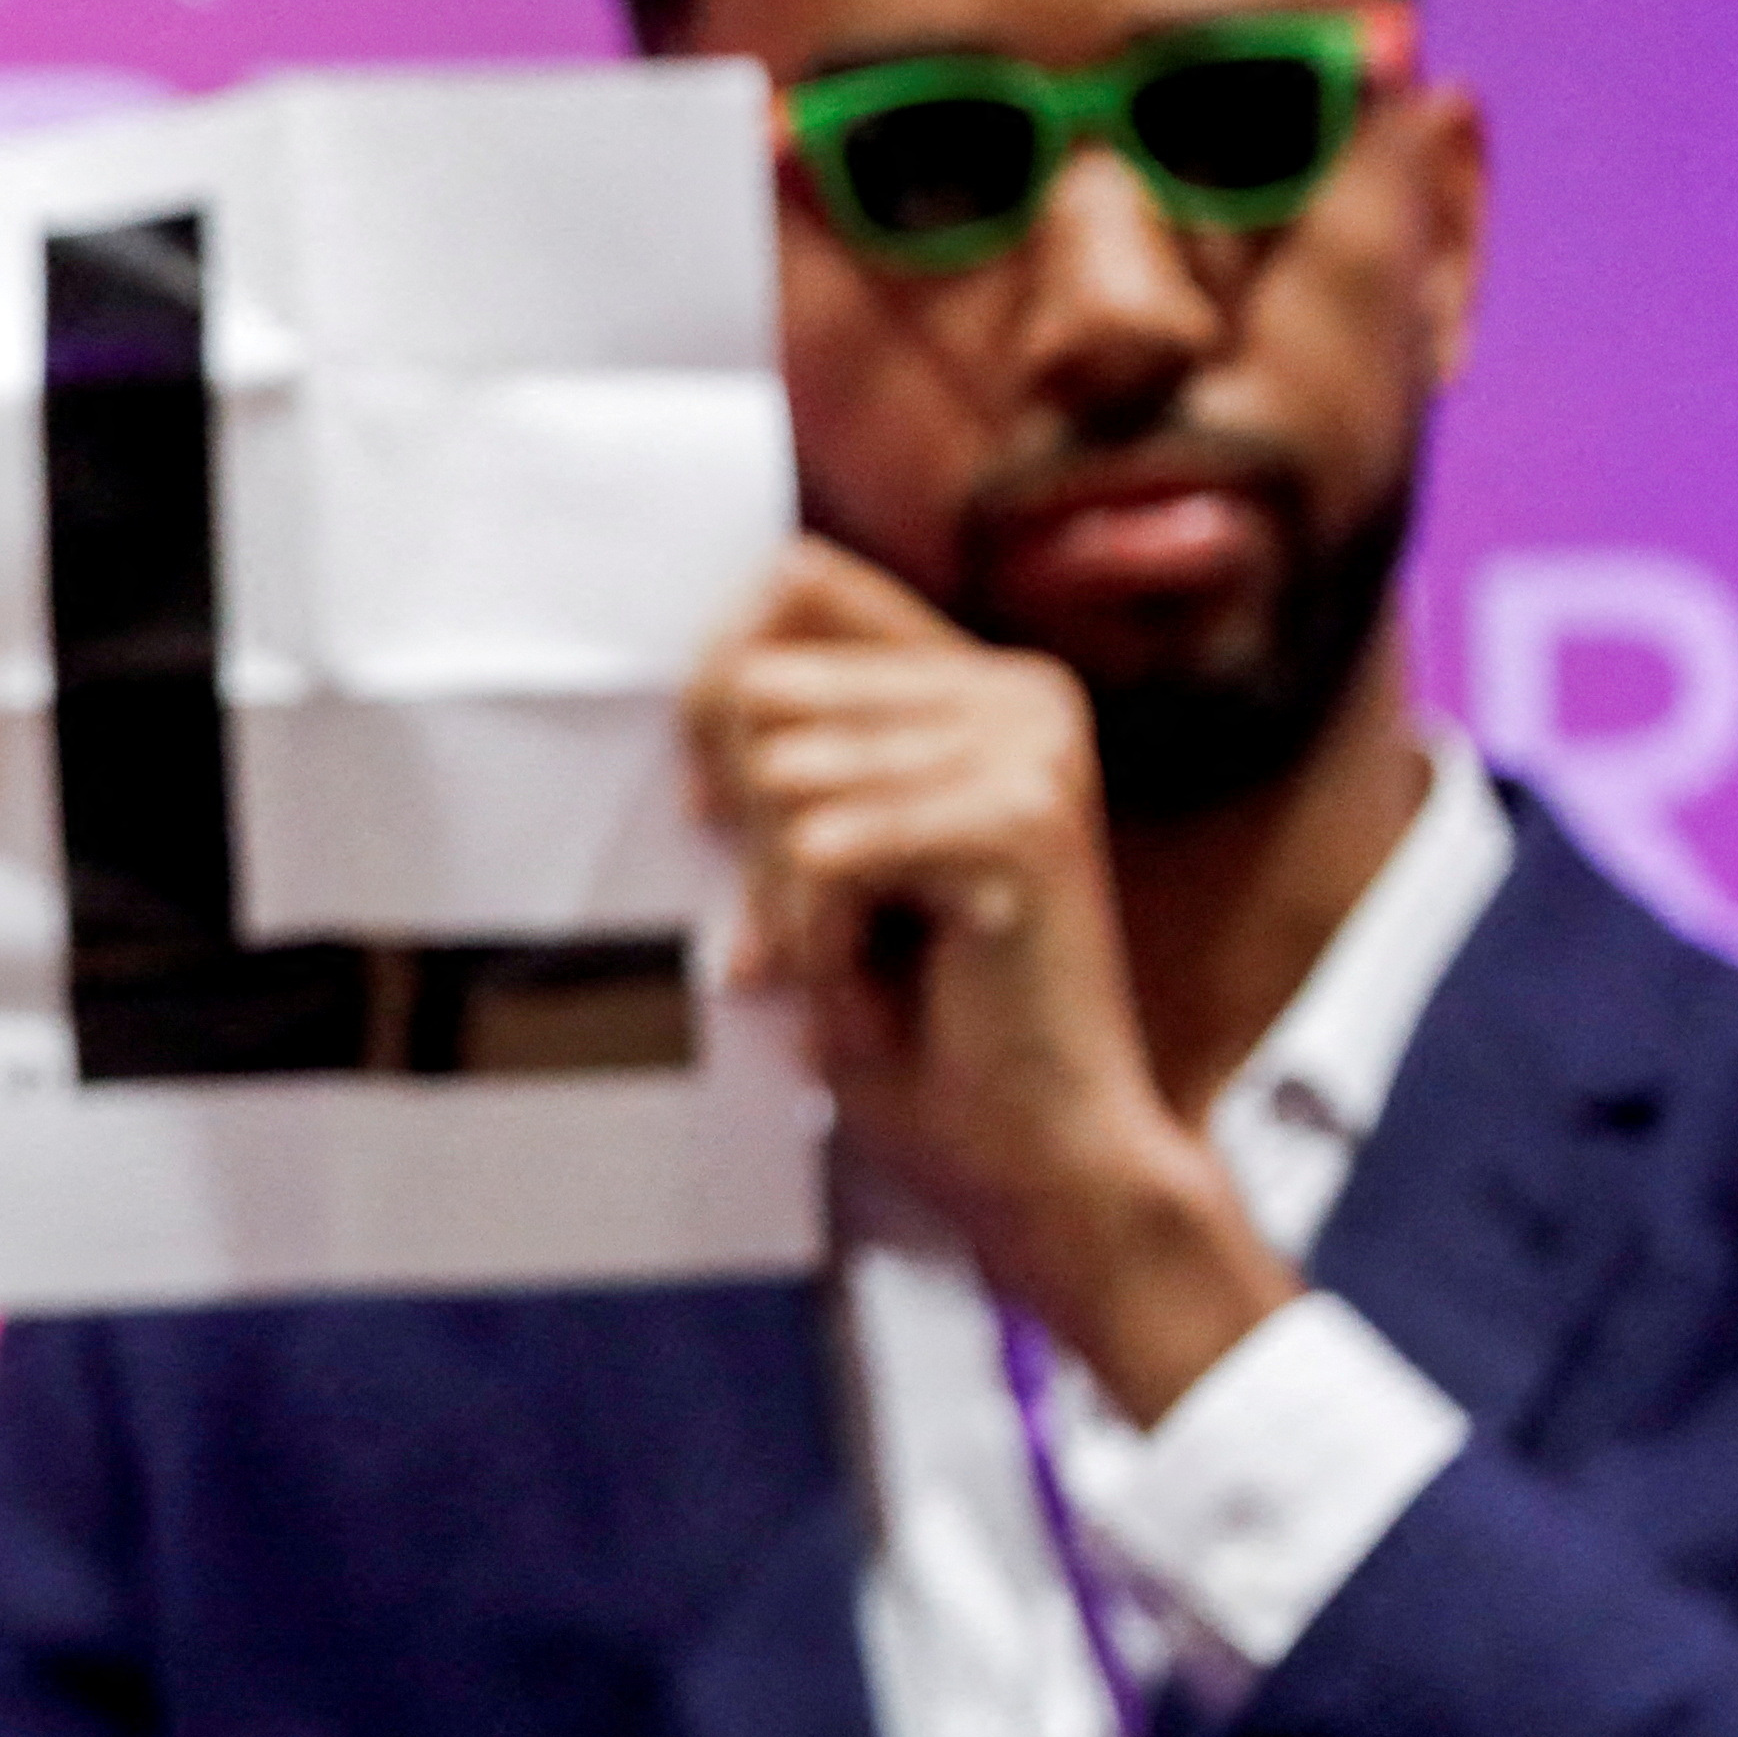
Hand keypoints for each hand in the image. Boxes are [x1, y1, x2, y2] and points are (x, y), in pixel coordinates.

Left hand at [686, 540, 1295, 1418]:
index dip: (716, 688)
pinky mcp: (1019, 822)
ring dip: (783, 899)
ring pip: (778, 775)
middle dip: (745, 828)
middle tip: (818, 924)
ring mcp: (1028, 749)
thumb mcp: (824, 863)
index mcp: (977, 686)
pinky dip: (815, 939)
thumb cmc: (919, 1025)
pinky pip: (818, 853)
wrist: (1034, 1156)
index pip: (792, 581)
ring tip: (864, 961)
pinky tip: (881, 985)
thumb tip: (703, 683)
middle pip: (758, 686)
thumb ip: (784, 756)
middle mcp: (1017, 694)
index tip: (717, 808)